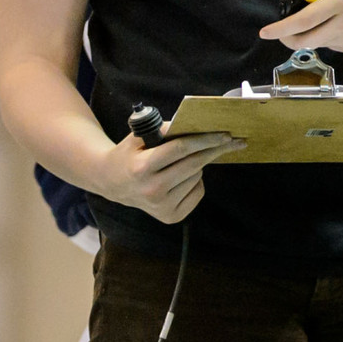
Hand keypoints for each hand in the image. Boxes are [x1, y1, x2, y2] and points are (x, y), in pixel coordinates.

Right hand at [90, 129, 242, 224]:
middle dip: (214, 149)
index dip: (205, 139)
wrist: (112, 183)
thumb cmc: (129, 155)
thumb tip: (197, 125)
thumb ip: (165, 129)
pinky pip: (198, 191)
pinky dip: (195, 181)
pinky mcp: (170, 216)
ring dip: (196, 166)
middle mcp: (151, 190)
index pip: (181, 149)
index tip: (225, 134)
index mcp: (141, 168)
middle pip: (194, 164)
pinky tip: (179, 180)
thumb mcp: (139, 137)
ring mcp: (161, 207)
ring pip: (197, 176)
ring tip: (177, 165)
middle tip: (230, 140)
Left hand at [263, 0, 342, 54]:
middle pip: (305, 40)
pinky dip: (324, 37)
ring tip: (318, 19)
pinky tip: (335, 24)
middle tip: (282, 30)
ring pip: (316, 44)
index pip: (304, 21)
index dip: (281, 29)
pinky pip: (329, 46)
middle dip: (286, 38)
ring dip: (308, 35)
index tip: (265, 32)